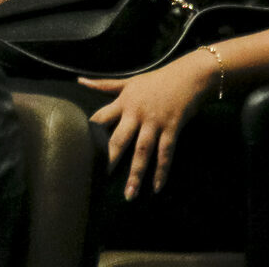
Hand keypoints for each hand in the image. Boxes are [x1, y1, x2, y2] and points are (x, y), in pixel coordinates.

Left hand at [81, 53, 213, 199]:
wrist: (192, 74)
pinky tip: (158, 187)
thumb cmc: (159, 79)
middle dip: (109, 161)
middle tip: (99, 181)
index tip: (76, 152)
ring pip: (143, 151)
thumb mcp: (130, 81)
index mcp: (124, 102)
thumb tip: (80, 81)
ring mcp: (156, 121)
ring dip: (136, 174)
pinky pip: (166, 152)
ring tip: (130, 195)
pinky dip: (162, 170)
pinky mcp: (173, 126)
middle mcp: (137, 114)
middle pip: (119, 140)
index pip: (101, 119)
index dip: (88, 134)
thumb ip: (105, 85)